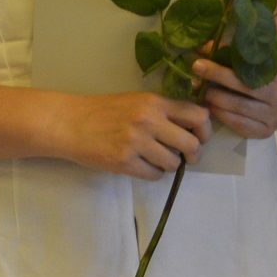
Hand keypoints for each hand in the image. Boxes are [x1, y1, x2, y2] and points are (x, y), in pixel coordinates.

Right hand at [67, 92, 210, 178]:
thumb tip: (194, 127)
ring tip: (158, 159)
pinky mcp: (124, 162)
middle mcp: (148, 120)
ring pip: (173, 163)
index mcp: (154, 102)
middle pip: (191, 143)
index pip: (197, 115)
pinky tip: (144, 166)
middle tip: (186, 157)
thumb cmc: (105, 111)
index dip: (205, 130)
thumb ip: (163, 110)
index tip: (200, 138)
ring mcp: (136, 142)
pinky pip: (154, 175)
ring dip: (170, 165)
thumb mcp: (137, 101)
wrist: (71, 123)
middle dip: (193, 154)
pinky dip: (153, 174)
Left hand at [194, 57, 276, 138]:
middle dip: (216, 85)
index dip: (221, 69)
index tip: (198, 65)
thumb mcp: (252, 61)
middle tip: (197, 82)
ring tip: (203, 95)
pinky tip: (212, 109)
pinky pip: (241, 125)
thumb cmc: (261, 75)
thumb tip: (200, 47)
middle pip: (243, 90)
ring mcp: (274, 115)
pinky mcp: (266, 131)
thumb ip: (229, 53)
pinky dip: (223, 117)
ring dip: (217, 102)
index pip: (247, 70)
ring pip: (240, 109)